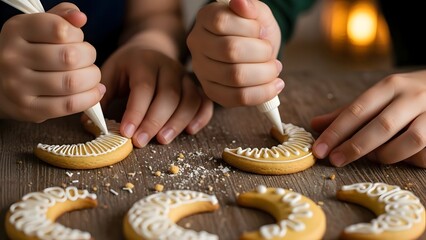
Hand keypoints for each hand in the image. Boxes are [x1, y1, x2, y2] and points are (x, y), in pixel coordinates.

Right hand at [0, 3, 103, 121]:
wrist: (0, 84)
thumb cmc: (29, 52)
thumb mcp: (38, 28)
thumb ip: (61, 18)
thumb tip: (80, 17)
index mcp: (16, 31)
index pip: (60, 29)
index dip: (77, 34)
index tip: (77, 39)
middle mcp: (12, 57)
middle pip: (70, 57)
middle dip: (89, 57)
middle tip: (88, 59)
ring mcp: (18, 86)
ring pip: (72, 82)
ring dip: (92, 78)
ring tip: (91, 75)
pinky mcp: (29, 109)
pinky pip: (69, 105)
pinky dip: (90, 98)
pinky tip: (95, 91)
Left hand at [100, 42, 212, 147]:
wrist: (152, 47)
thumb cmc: (128, 66)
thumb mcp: (110, 73)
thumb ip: (102, 97)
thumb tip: (91, 125)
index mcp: (143, 62)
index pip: (143, 88)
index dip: (136, 112)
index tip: (126, 133)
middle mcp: (168, 67)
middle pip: (169, 95)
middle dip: (155, 121)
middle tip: (141, 142)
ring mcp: (185, 76)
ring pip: (189, 99)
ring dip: (178, 122)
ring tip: (163, 140)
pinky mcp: (196, 85)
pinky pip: (204, 101)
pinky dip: (201, 116)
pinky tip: (191, 131)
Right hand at [187, 0, 283, 106]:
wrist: (254, 51)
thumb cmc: (254, 32)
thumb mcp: (257, 14)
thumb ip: (251, 8)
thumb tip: (241, 3)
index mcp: (205, 19)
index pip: (223, 23)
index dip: (249, 28)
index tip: (260, 31)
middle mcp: (197, 44)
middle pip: (230, 51)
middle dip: (261, 52)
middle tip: (270, 52)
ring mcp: (202, 70)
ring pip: (235, 76)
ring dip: (264, 73)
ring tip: (274, 68)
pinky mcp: (212, 92)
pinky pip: (237, 97)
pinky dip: (262, 93)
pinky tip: (274, 85)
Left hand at [311, 70, 425, 167]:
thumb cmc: (405, 96)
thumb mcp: (378, 96)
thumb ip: (348, 112)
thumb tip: (315, 125)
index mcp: (390, 86)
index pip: (357, 110)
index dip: (336, 132)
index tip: (318, 149)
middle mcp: (412, 97)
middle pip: (381, 126)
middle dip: (355, 146)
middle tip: (335, 160)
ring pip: (410, 140)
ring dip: (387, 154)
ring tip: (373, 158)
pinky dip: (410, 159)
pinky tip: (401, 157)